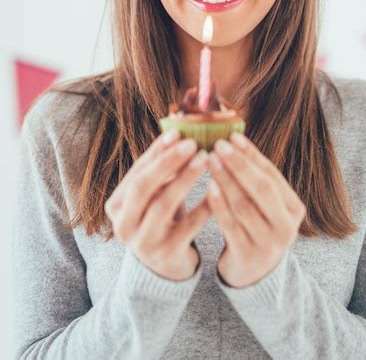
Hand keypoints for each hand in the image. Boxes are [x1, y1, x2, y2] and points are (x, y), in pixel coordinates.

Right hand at [105, 129, 209, 280]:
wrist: (164, 266)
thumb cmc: (160, 218)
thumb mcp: (153, 196)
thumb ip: (160, 169)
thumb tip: (177, 130)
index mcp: (116, 205)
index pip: (136, 172)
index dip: (156, 151)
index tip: (177, 132)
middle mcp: (124, 224)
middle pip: (143, 187)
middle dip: (167, 162)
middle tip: (191, 143)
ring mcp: (144, 241)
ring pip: (163, 205)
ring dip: (185, 179)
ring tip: (205, 159)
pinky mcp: (167, 254)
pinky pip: (188, 227)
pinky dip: (203, 206)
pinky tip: (217, 188)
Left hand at [206, 132, 305, 287]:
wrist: (253, 273)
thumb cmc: (255, 226)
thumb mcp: (264, 205)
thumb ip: (254, 178)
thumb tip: (233, 138)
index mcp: (294, 208)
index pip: (271, 175)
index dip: (251, 154)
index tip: (233, 136)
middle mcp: (286, 226)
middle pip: (261, 189)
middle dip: (240, 164)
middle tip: (219, 144)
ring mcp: (269, 243)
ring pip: (244, 205)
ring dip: (226, 180)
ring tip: (210, 161)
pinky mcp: (248, 256)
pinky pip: (231, 225)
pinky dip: (219, 205)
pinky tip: (208, 188)